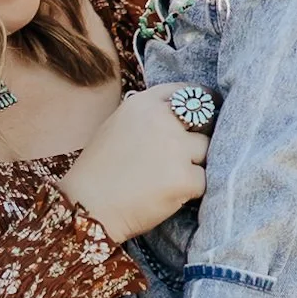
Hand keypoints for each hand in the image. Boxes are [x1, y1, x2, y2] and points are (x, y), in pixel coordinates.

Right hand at [57, 86, 206, 245]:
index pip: (188, 92)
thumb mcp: (116, 126)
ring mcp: (175, 148)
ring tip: (168, 179)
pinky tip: (168, 196)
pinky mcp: (184, 178)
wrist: (87, 206)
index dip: (202, 102)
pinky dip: (190, 190)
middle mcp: (161, 120)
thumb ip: (147, 117)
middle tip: (189, 152)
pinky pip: (203, 181)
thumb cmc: (98, 171)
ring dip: (194, 164)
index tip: (210, 111)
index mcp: (143, 104)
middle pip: (205, 120)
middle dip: (201, 135)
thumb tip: (180, 116)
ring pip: (206, 151)